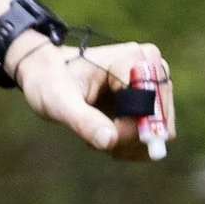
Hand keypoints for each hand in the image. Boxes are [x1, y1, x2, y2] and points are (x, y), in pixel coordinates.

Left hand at [13, 36, 175, 160]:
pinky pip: (155, 133)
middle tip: (99, 139)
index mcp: (132, 59)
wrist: (45, 73)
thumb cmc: (49, 81)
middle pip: (159, 121)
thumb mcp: (60, 103)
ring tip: (97, 134)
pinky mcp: (152, 96)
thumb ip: (84, 122)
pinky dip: (132, 144)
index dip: (129, 130)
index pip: (149, 107)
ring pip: (159, 131)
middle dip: (129, 139)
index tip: (103, 137)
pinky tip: (107, 136)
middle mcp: (151, 65)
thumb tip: (109, 141)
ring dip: (128, 143)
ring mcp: (154, 81)